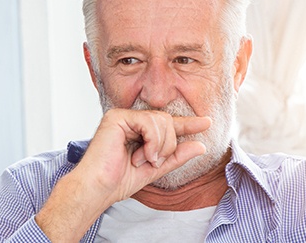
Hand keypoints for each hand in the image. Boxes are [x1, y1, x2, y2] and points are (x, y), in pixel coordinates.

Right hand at [36, 108, 210, 241]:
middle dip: (168, 145)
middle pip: (167, 121)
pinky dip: (152, 141)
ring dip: (160, 146)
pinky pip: (149, 122)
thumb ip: (177, 156)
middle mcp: (131, 120)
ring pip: (161, 121)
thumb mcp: (156, 169)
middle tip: (154, 162)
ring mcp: (124, 116)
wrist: (98, 189)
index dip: (188, 123)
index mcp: (139, 131)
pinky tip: (141, 155)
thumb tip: (201, 146)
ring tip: (145, 160)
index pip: (168, 123)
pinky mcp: (117, 116)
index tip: (207, 122)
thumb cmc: (118, 181)